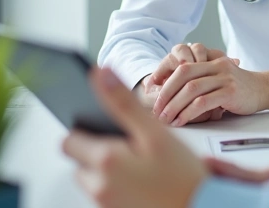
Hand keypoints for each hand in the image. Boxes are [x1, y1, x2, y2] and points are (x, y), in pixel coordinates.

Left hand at [62, 68, 208, 207]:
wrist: (200, 207)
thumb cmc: (182, 174)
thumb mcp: (155, 132)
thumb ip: (123, 102)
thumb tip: (99, 74)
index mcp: (105, 160)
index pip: (68, 140)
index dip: (86, 129)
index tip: (109, 127)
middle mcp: (99, 186)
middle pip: (79, 160)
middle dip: (98, 150)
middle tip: (131, 146)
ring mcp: (105, 203)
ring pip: (92, 177)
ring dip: (107, 169)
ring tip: (141, 163)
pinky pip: (105, 193)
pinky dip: (117, 184)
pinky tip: (143, 179)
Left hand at [143, 43, 238, 124]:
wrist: (265, 89)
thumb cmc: (238, 89)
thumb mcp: (218, 80)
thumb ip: (200, 83)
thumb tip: (170, 98)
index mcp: (210, 61)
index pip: (181, 68)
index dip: (165, 81)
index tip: (154, 97)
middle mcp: (216, 66)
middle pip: (182, 76)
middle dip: (166, 95)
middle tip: (156, 112)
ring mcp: (224, 78)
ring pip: (191, 89)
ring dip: (174, 106)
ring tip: (166, 119)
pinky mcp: (230, 92)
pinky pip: (203, 102)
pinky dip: (188, 112)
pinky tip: (182, 121)